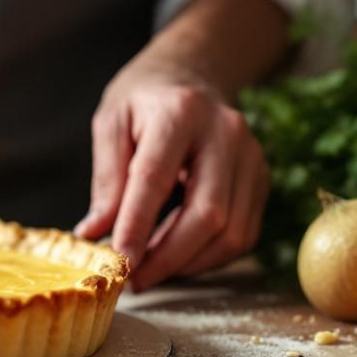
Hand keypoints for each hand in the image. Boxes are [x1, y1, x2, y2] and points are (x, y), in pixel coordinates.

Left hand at [76, 57, 269, 290]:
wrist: (190, 76)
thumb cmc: (143, 102)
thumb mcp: (110, 126)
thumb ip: (107, 181)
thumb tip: (95, 235)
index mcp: (180, 113)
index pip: (156, 179)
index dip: (137, 226)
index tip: (118, 262)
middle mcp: (226, 133)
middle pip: (207, 213)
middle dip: (168, 257)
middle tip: (135, 280)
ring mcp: (252, 157)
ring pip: (232, 232)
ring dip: (189, 263)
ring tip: (152, 270)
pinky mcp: (261, 179)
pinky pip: (243, 234)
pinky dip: (209, 257)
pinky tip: (178, 256)